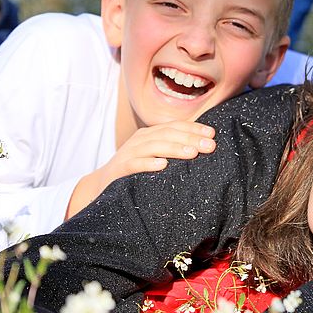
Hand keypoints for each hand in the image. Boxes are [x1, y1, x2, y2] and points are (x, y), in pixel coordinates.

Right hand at [66, 121, 215, 218]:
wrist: (101, 186)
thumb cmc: (135, 172)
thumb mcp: (153, 156)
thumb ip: (172, 150)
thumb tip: (202, 148)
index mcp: (149, 135)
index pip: (174, 126)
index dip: (193, 128)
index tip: (212, 134)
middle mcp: (139, 141)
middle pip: (167, 134)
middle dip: (190, 138)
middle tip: (210, 145)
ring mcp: (128, 153)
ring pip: (153, 146)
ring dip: (174, 149)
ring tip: (192, 154)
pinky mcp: (119, 170)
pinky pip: (134, 164)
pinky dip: (148, 163)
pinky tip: (162, 165)